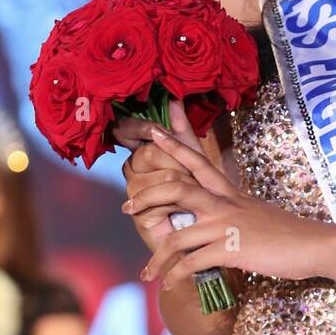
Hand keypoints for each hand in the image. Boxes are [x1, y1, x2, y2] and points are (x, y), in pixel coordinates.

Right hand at [113, 98, 217, 255]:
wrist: (203, 235)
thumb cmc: (200, 196)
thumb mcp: (195, 159)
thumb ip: (183, 132)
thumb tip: (174, 99)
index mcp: (144, 154)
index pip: (132, 130)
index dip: (138, 126)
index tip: (155, 128)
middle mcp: (134, 171)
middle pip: (150, 152)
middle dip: (179, 163)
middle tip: (194, 179)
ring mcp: (134, 192)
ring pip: (163, 175)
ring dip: (186, 186)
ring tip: (193, 198)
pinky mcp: (139, 213)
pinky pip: (161, 197)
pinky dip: (178, 204)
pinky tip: (182, 212)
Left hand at [127, 123, 327, 286]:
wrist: (314, 246)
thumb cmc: (289, 235)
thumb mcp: (257, 215)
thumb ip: (233, 215)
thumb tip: (215, 226)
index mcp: (231, 194)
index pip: (198, 162)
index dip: (173, 144)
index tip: (153, 131)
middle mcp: (224, 204)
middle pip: (174, 189)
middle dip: (146, 197)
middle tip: (128, 208)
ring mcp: (226, 226)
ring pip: (175, 236)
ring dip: (156, 258)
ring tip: (146, 274)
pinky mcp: (230, 249)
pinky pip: (191, 263)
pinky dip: (175, 276)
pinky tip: (170, 285)